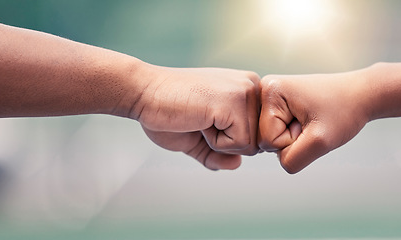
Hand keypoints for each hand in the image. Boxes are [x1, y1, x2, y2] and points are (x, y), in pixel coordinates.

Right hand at [132, 66, 260, 169]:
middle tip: (200, 120)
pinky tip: (199, 119)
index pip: (256, 135)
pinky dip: (214, 142)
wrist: (143, 93)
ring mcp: (245, 91)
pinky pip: (239, 144)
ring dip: (219, 143)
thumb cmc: (167, 112)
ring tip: (199, 118)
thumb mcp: (197, 139)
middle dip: (225, 144)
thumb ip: (218, 154)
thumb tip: (237, 164)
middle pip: (257, 143)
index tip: (204, 120)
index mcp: (247, 89)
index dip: (228, 141)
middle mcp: (252, 86)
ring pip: (250, 145)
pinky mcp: (235, 101)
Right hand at [258, 70, 371, 172]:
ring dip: (294, 138)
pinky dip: (295, 133)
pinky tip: (308, 119)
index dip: (293, 140)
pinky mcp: (277, 104)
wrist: (360, 95)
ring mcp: (269, 97)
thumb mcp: (320, 142)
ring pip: (271, 139)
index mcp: (268, 90)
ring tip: (312, 120)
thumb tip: (275, 162)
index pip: (267, 140)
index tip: (312, 122)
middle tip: (313, 122)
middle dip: (292, 139)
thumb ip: (292, 160)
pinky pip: (277, 134)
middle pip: (264, 140)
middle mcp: (263, 90)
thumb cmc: (344, 111)